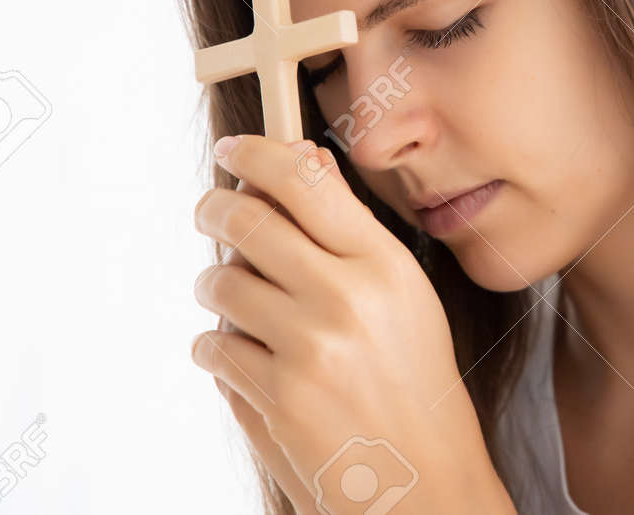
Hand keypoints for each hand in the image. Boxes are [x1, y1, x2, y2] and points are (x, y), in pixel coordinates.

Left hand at [190, 135, 513, 513]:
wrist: (424, 483)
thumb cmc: (414, 385)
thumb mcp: (404, 297)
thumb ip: (351, 231)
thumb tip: (303, 161)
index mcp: (387, 265)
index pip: (306, 180)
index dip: (257, 154)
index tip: (233, 151)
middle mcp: (348, 297)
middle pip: (248, 220)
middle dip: (215, 209)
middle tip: (209, 210)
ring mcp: (309, 349)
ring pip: (221, 284)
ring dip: (217, 287)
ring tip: (236, 301)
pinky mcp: (277, 398)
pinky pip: (214, 347)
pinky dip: (219, 348)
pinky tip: (246, 358)